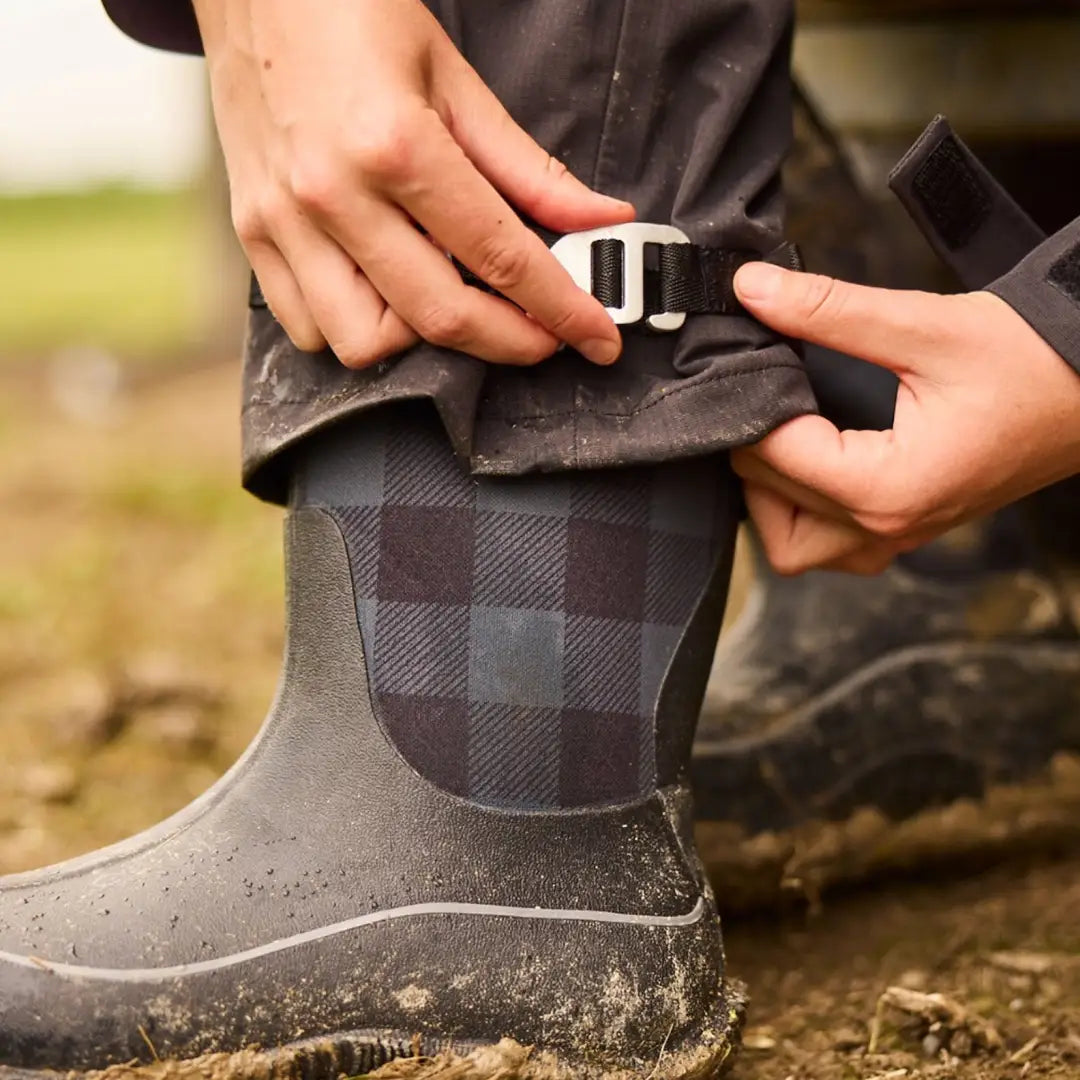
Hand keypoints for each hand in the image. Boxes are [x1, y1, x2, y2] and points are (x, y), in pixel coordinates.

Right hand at [193, 0, 633, 367]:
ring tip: (450, 301)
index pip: (500, 256)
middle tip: (544, 335)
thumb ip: (528, 167)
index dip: (562, 310)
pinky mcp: (252, 232)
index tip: (599, 340)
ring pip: (364, 343)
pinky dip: (356, 332)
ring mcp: (284, 220)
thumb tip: (599, 219)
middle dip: (510, 342)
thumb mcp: (453, 79)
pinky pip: (306, 328)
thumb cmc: (351, 13)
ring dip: (422, 344)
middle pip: (439, 316)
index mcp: (395, 144)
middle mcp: (333, 194)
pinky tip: (385, 297)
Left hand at [730, 263, 1079, 575]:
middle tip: (764, 388)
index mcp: (887, 488)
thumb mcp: (924, 327)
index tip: (754, 360)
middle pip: (769, 503)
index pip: (772, 456)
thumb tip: (752, 290)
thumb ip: (828, 311)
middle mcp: (886, 527)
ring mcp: (898, 537)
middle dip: (753, 442)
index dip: (751, 405)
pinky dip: (805, 514)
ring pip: (793, 545)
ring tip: (781, 429)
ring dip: (771, 495)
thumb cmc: (1032, 361)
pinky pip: (831, 547)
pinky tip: (811, 460)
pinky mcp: (907, 529)